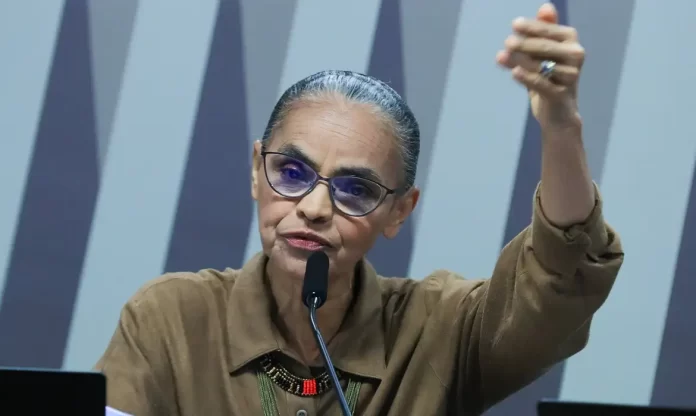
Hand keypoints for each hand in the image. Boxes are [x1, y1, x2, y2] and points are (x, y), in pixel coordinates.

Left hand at [496, 3, 583, 129]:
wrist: (557, 113)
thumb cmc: (549, 78)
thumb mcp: (544, 55)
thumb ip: (543, 32)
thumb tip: (545, 7)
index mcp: (571, 41)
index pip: (550, 30)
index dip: (532, 27)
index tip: (514, 25)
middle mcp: (575, 56)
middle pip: (545, 47)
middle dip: (524, 43)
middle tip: (507, 42)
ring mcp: (570, 76)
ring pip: (542, 65)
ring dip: (520, 60)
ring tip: (502, 56)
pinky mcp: (561, 94)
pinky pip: (542, 83)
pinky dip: (527, 77)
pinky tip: (513, 72)